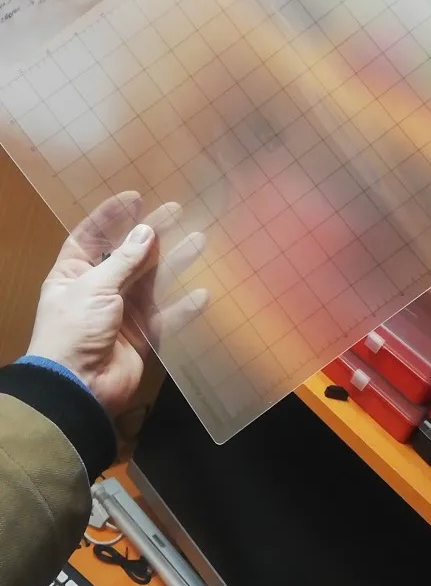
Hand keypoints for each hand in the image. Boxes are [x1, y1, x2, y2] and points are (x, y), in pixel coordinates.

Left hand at [27, 192, 207, 416]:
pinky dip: (183, 308)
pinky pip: (166, 318)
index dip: (111, 216)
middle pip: (128, 255)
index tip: (136, 198)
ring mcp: (121, 313)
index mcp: (73, 273)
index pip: (91, 236)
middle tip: (177, 211)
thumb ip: (124, 260)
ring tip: (199, 240)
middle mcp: (97, 289)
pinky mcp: (141, 337)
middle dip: (151, 234)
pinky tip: (202, 293)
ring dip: (174, 263)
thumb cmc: (74, 329)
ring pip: (152, 282)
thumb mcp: (94, 287)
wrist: (77, 387)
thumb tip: (147, 231)